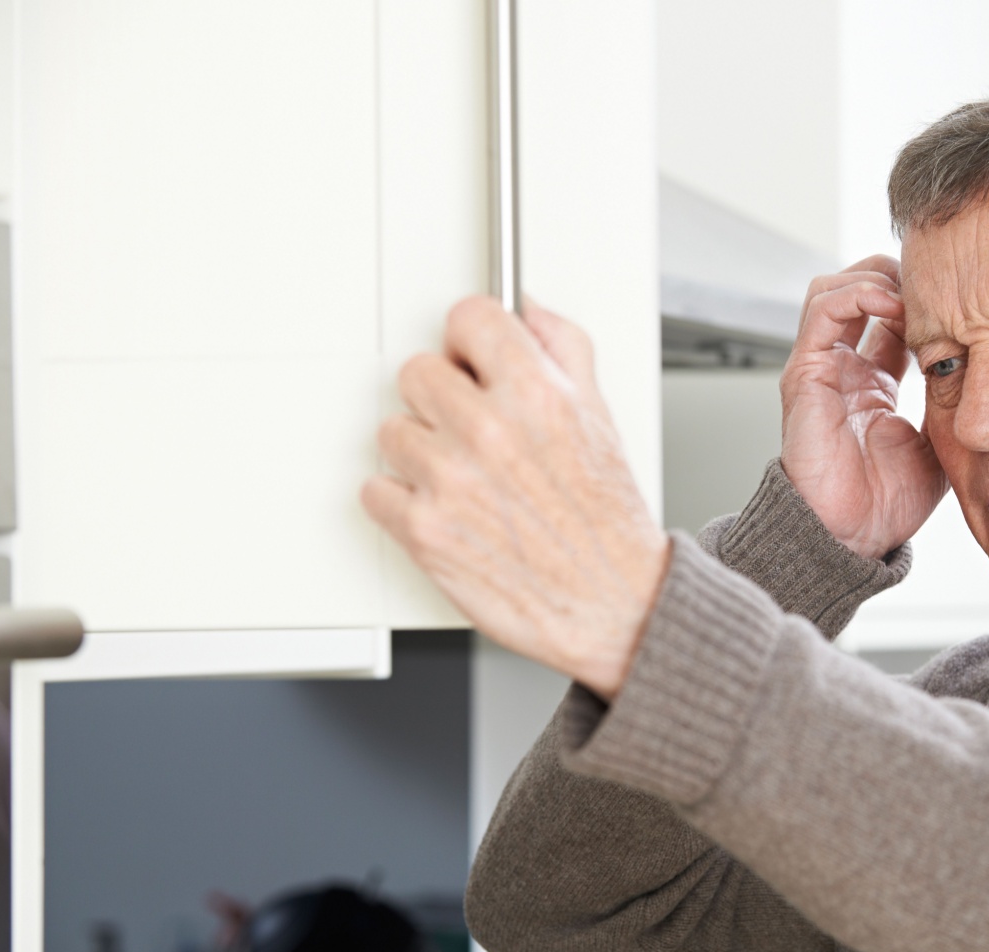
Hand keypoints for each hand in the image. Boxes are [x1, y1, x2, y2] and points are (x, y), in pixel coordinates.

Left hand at [362, 296, 667, 698]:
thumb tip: (529, 310)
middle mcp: (490, 431)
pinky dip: (401, 501)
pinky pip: (376, 490)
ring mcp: (451, 481)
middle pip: (417, 370)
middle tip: (469, 426)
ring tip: (464, 477)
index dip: (472, 339)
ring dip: (421, 451)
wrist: (612, 603)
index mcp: (538, 394)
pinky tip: (444, 508)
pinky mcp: (424, 530)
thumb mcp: (602, 416)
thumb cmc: (607, 521)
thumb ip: (565, 349)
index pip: (469, 317)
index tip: (474, 357)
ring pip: (392, 430)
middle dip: (441, 396)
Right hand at [780, 256, 947, 559]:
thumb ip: (952, 401)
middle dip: (897, 277)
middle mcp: (843, 369)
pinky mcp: (805, 372)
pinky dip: (856, 292)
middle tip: (935, 287)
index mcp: (872, 384)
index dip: (921, 301)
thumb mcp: (940, 439)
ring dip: (875, 277)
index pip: (890, 318)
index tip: (957, 303)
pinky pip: (823, 309)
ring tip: (909, 292)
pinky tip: (889, 302)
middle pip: (859, 291)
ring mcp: (821, 368)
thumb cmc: (889, 501)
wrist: (854, 534)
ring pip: (834, 288)